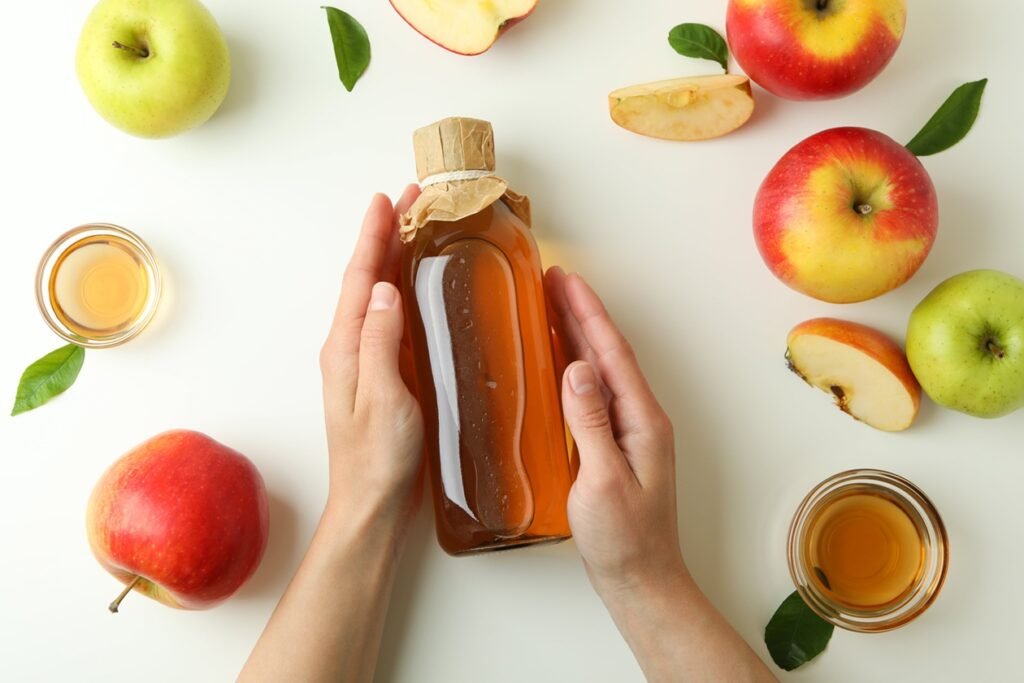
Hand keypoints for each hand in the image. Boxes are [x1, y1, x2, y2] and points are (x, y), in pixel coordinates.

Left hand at [320, 186, 423, 532]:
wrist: (373, 506)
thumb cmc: (377, 460)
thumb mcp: (381, 399)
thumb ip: (381, 343)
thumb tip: (386, 289)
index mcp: (346, 348)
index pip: (361, 280)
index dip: (374, 237)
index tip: (387, 200)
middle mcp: (351, 347)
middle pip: (369, 279)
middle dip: (388, 236)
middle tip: (412, 200)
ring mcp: (367, 361)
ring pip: (381, 296)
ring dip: (396, 259)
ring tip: (418, 228)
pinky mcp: (385, 376)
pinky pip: (393, 320)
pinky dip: (406, 291)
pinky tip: (422, 288)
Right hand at [546, 269, 775, 681]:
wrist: (640, 580)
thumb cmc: (625, 539)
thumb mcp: (603, 480)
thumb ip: (590, 423)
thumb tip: (578, 369)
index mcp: (643, 420)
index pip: (612, 354)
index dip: (588, 313)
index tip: (565, 281)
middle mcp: (640, 419)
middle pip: (608, 354)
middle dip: (581, 314)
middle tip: (552, 281)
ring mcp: (628, 433)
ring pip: (600, 372)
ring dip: (578, 336)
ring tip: (552, 308)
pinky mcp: (613, 447)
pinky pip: (593, 395)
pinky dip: (574, 370)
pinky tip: (558, 365)